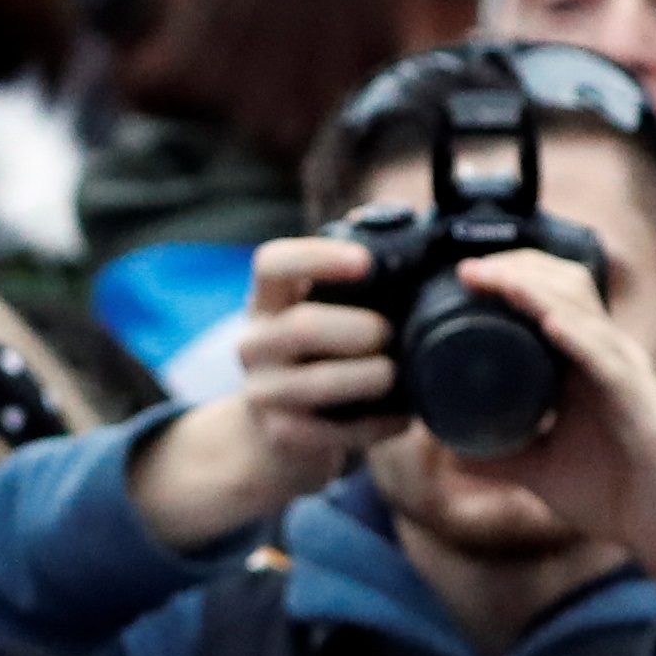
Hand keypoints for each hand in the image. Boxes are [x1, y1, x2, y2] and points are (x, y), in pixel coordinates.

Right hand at [124, 233, 394, 545]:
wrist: (275, 434)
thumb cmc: (318, 356)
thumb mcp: (318, 310)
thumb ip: (350, 272)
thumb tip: (389, 221)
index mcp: (266, 301)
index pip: (272, 264)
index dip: (317, 257)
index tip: (365, 262)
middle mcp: (254, 343)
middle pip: (302, 327)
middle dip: (360, 330)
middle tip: (389, 334)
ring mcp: (262, 391)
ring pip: (320, 382)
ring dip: (372, 377)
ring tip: (395, 375)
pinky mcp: (281, 434)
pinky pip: (336, 431)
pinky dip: (379, 423)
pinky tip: (401, 416)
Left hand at [437, 245, 655, 655]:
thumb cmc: (611, 496)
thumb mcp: (538, 470)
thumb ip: (497, 455)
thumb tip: (446, 447)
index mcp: (589, 363)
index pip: (556, 298)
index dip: (515, 276)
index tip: (464, 273)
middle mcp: (612, 359)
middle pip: (570, 290)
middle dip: (520, 271)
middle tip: (469, 269)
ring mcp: (630, 378)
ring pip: (585, 317)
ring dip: (538, 294)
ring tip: (497, 281)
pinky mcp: (644, 406)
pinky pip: (608, 362)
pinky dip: (577, 338)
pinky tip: (547, 323)